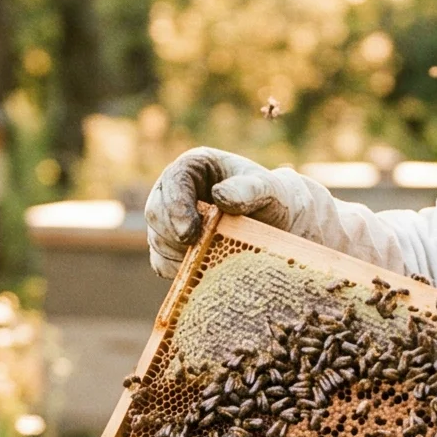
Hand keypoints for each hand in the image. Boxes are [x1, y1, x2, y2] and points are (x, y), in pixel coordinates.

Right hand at [144, 148, 331, 275]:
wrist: (280, 227)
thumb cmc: (274, 200)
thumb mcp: (269, 190)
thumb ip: (248, 190)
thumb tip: (220, 196)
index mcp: (195, 167)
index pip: (173, 181)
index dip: (175, 206)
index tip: (189, 233)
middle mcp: (177, 191)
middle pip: (156, 212)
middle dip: (173, 233)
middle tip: (198, 249)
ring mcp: (172, 220)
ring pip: (157, 239)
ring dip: (178, 254)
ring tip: (209, 258)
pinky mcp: (173, 247)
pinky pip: (162, 262)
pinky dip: (179, 270)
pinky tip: (202, 270)